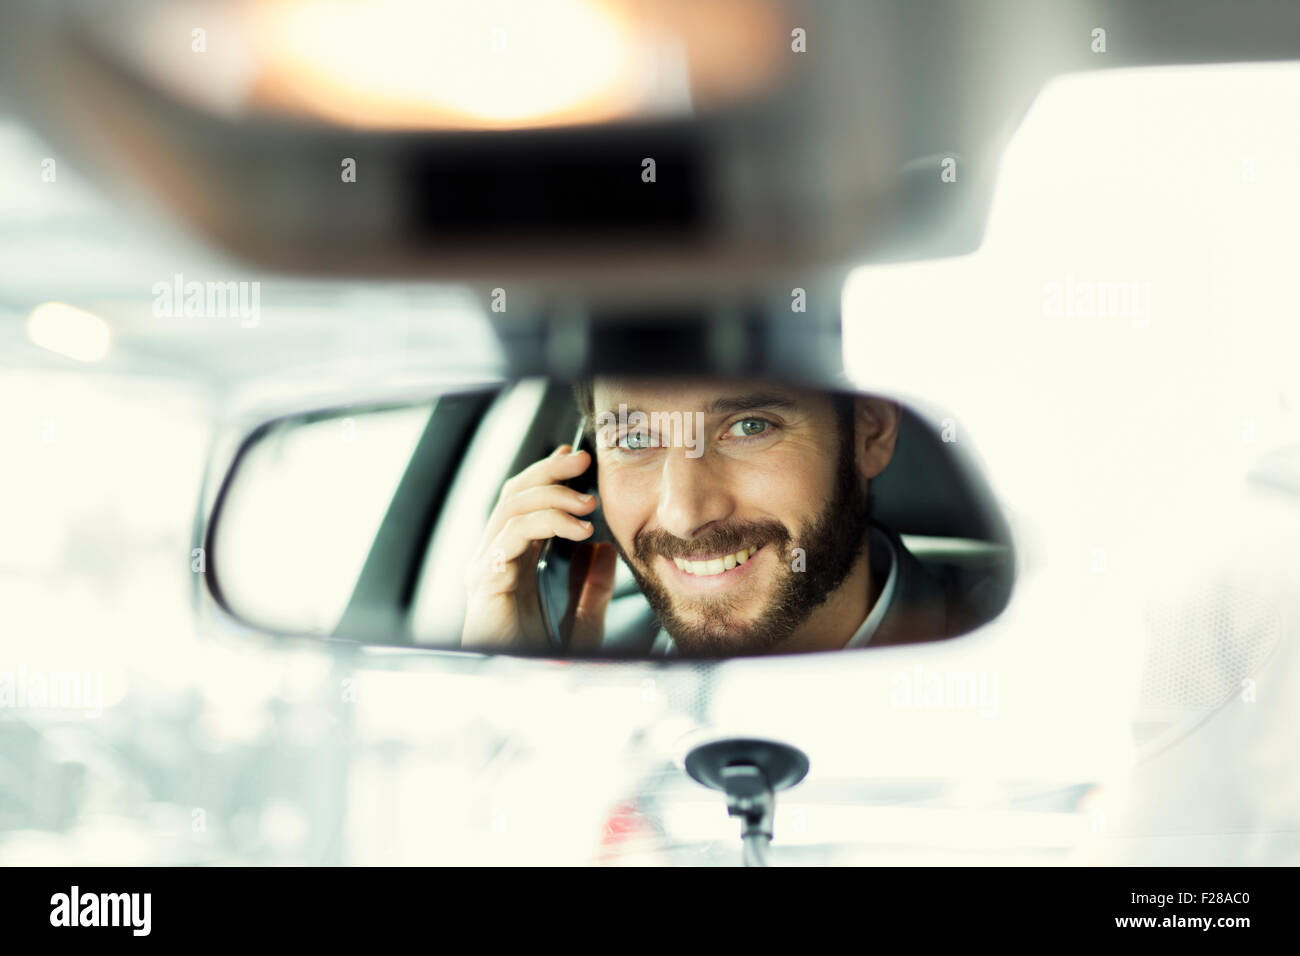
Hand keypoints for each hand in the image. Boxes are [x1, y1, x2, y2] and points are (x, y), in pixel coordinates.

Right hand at [460, 444, 617, 652]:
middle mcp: (496, 558)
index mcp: (515, 562)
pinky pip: (512, 535)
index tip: (577, 461)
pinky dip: (546, 523)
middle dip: (549, 472)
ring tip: (589, 503)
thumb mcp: (583, 622)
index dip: (549, 476)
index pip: (526, 502)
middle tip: (583, 460)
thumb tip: (602, 549)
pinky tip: (578, 531)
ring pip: (512, 506)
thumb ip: (591, 587)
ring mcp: (486, 567)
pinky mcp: (485, 581)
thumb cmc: (545, 665)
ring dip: (554, 495)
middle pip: (515, 493)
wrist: (522, 694)